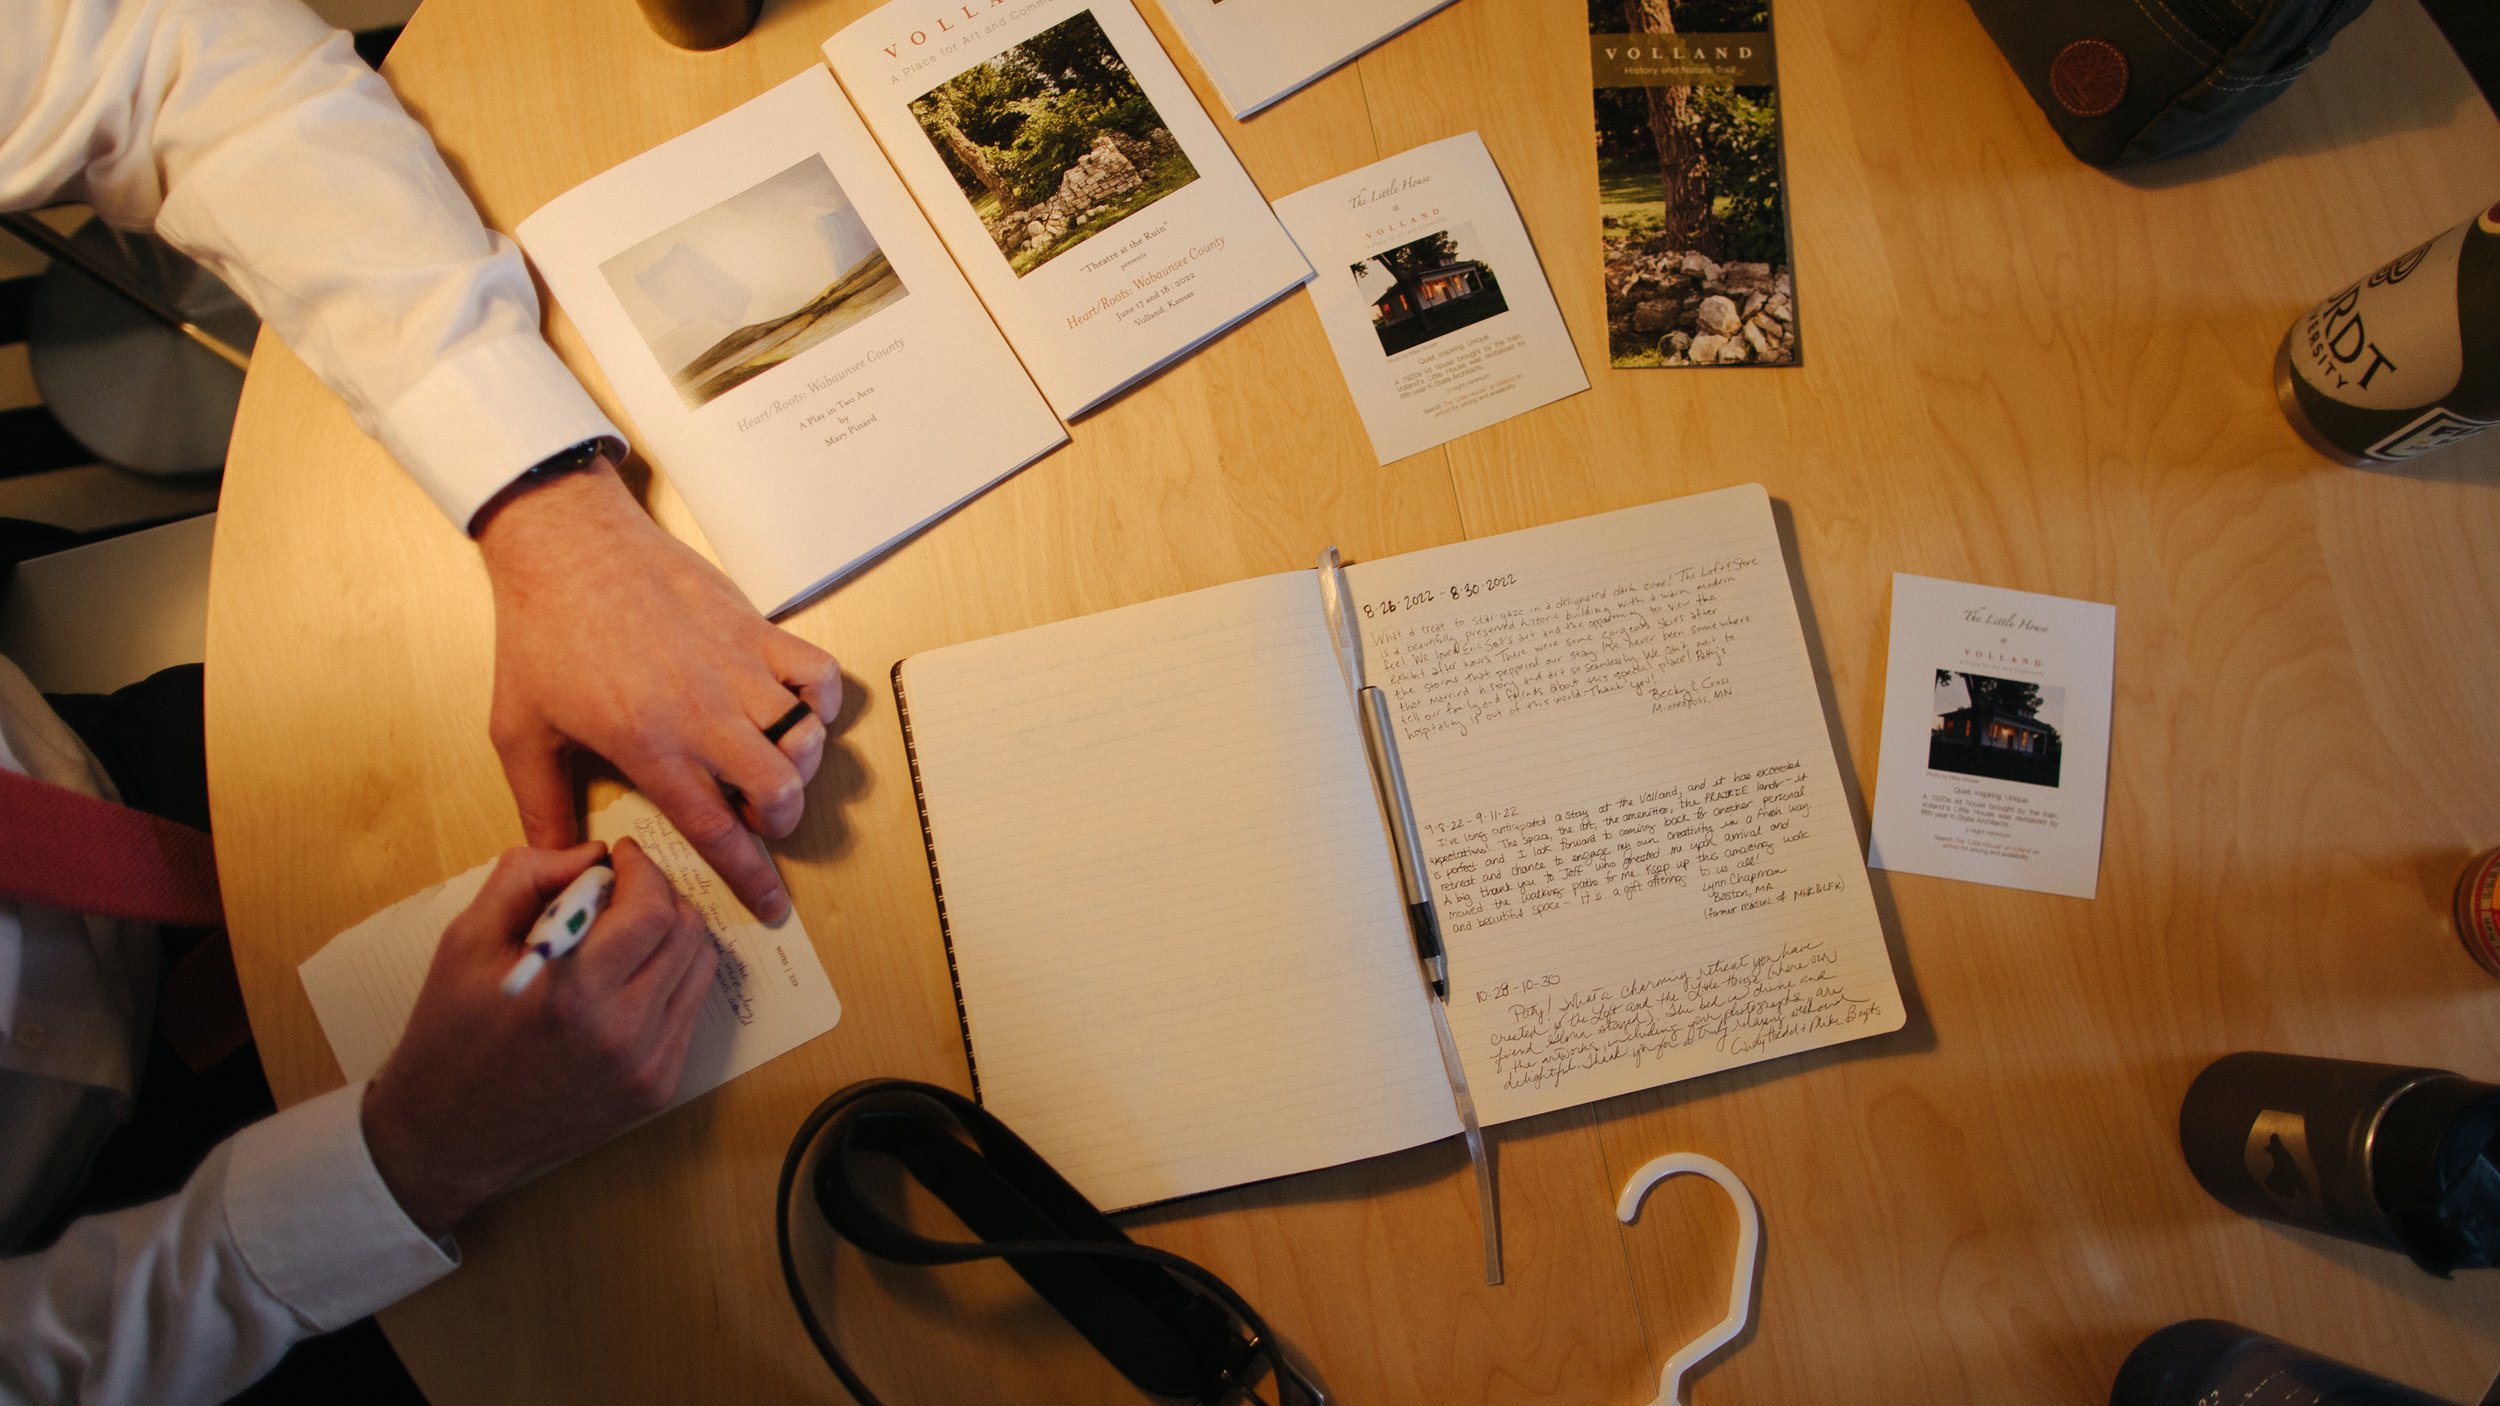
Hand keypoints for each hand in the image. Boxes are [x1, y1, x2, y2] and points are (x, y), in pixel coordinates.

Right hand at [362, 840, 717, 1237]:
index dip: (642, 870)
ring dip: (671, 936)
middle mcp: (624, 1032)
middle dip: (660, 895)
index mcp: (576, 992)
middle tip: (625, 889)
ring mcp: (648, 1066)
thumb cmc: (451, 1031)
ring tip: (627, 931)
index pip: (652, 908)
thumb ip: (528, 876)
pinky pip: (688, 1011)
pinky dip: (668, 980)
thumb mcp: (467, 938)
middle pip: (687, 933)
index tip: (621, 857)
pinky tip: (626, 978)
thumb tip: (594, 854)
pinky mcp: (657, 1088)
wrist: (448, 1134)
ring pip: (699, 969)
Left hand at [474, 458, 840, 920]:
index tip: (773, 907)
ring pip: (807, 737)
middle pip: (780, 791)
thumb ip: (539, 804)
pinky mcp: (754, 627)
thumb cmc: (541, 633)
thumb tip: (556, 858)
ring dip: (798, 764)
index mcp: (650, 746)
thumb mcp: (519, 730)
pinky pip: (819, 672)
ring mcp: (736, 667)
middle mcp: (703, 713)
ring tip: (771, 763)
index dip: (752, 877)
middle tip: (757, 816)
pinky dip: (822, 699)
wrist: (567, 545)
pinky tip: (795, 706)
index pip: (717, 831)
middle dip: (780, 820)